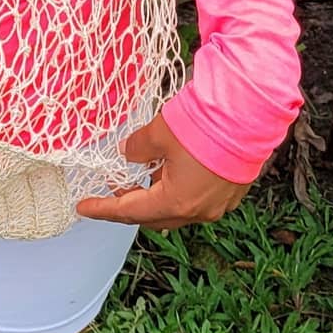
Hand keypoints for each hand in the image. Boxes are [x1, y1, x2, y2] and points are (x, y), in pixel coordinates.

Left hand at [74, 110, 251, 230]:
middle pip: (155, 216)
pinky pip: (196, 199)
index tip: (84, 207)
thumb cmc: (202, 126)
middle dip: (130, 204)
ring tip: (139, 172)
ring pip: (177, 208)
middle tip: (112, 186)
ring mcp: (218, 204)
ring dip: (155, 195)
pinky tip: (168, 169)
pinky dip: (176, 189)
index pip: (131, 211)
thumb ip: (137, 148)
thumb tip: (126, 154)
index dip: (104, 208)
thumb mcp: (157, 134)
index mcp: (177, 202)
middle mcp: (199, 211)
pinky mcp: (231, 192)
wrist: (248, 116)